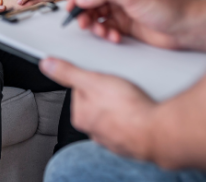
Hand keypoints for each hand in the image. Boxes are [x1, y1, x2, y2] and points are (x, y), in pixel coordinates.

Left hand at [40, 57, 154, 160]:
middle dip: (107, 92)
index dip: (93, 78)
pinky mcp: (131, 141)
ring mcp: (113, 138)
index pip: (80, 90)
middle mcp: (94, 131)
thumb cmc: (127, 109)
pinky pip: (130, 123)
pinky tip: (140, 110)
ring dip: (121, 104)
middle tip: (120, 87)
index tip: (103, 76)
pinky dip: (134, 116)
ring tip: (132, 98)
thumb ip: (68, 73)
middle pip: (97, 101)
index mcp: (81, 116)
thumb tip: (47, 65)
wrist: (158, 132)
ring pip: (114, 113)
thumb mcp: (93, 81)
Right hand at [67, 0, 194, 48]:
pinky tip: (114, 37)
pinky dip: (106, 33)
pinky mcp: (125, 23)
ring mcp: (122, 7)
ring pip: (97, 15)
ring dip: (95, 25)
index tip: (71, 5)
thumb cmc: (168, 6)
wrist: (186, 28)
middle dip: (85, 12)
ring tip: (101, 32)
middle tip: (82, 23)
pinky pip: (107, 27)